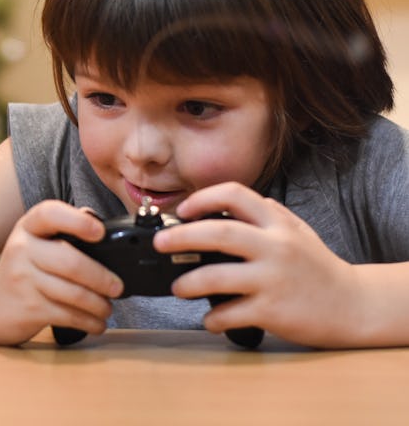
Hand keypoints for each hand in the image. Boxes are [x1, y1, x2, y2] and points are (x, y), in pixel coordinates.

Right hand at [0, 200, 122, 344]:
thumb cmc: (23, 270)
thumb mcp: (35, 242)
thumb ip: (63, 230)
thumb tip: (96, 220)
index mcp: (27, 227)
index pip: (49, 214)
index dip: (77, 221)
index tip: (100, 232)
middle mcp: (21, 250)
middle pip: (70, 261)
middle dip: (102, 277)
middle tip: (118, 287)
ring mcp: (22, 280)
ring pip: (73, 293)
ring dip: (99, 304)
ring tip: (107, 307)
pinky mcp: (28, 308)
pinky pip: (67, 315)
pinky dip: (89, 322)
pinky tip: (97, 322)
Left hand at [153, 182, 358, 347]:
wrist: (355, 305)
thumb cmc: (317, 267)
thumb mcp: (297, 231)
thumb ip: (266, 214)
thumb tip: (228, 202)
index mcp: (277, 223)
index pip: (236, 194)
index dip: (203, 198)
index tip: (182, 210)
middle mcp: (275, 246)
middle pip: (219, 232)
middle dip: (182, 236)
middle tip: (159, 244)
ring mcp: (273, 279)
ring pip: (217, 276)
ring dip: (188, 283)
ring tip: (178, 288)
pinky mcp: (273, 310)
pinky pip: (231, 313)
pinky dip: (213, 319)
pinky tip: (210, 319)